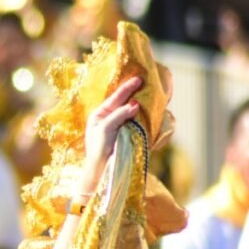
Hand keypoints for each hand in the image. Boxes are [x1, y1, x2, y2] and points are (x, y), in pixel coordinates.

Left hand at [80, 76, 141, 191]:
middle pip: (124, 102)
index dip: (127, 88)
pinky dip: (144, 115)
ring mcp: (120, 126)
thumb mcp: (105, 129)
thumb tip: (134, 104)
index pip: (115, 98)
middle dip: (133, 92)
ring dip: (140, 103)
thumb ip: (118, 115)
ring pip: (132, 110)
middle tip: (144, 81)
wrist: (102, 168)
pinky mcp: (129, 134)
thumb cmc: (99, 148)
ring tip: (149, 93)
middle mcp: (109, 118)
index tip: (138, 79)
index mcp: (100, 115)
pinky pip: (138, 121)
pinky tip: (150, 110)